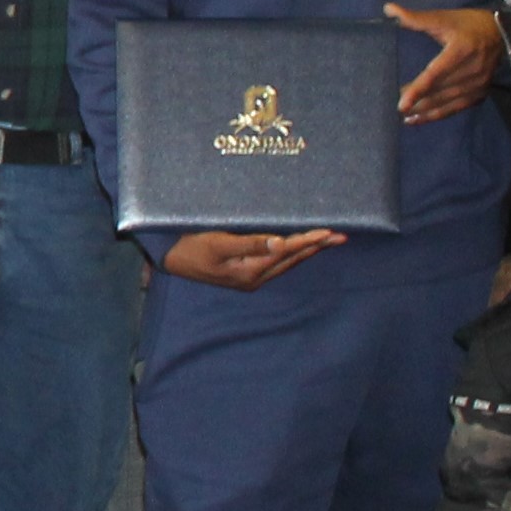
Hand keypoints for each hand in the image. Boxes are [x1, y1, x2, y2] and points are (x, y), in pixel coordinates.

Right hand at [157, 229, 342, 290]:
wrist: (169, 260)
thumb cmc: (190, 247)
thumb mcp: (217, 243)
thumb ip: (249, 243)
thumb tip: (281, 243)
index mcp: (251, 270)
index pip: (287, 251)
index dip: (309, 240)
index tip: (329, 232)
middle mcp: (255, 277)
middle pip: (293, 259)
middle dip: (317, 247)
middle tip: (341, 236)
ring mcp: (251, 278)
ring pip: (287, 263)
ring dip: (307, 251)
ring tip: (327, 241)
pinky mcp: (245, 274)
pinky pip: (277, 264)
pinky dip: (292, 254)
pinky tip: (299, 248)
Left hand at [386, 3, 504, 123]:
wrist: (501, 33)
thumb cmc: (468, 24)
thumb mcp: (443, 17)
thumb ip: (415, 18)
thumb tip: (388, 9)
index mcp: (461, 50)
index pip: (435, 74)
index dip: (418, 89)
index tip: (402, 104)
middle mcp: (472, 69)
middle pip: (439, 91)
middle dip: (417, 101)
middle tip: (396, 107)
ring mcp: (478, 83)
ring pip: (447, 102)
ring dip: (425, 112)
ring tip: (405, 117)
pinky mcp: (481, 92)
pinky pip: (457, 108)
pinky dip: (438, 115)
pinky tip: (420, 118)